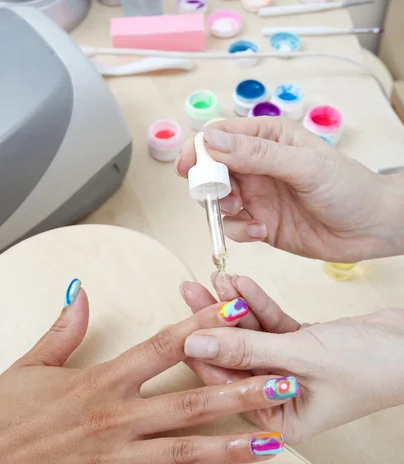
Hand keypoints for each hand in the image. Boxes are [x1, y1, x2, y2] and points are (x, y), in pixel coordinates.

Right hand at [0, 280, 286, 463]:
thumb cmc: (4, 417)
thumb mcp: (32, 365)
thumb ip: (65, 329)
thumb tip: (82, 292)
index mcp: (101, 381)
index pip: (162, 347)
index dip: (203, 327)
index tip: (237, 312)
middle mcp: (116, 417)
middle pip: (190, 400)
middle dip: (240, 390)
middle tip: (282, 381)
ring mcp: (116, 459)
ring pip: (185, 450)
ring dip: (232, 446)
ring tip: (273, 442)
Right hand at [176, 118, 403, 261]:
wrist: (370, 228)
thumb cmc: (347, 187)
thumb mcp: (303, 166)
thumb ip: (257, 155)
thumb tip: (212, 140)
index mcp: (268, 139)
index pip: (221, 136)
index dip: (200, 150)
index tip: (188, 168)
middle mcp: (258, 166)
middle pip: (213, 170)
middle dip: (210, 185)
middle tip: (224, 198)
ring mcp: (258, 196)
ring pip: (219, 200)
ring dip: (224, 210)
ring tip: (247, 213)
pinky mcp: (261, 223)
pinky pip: (234, 227)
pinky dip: (240, 231)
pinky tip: (261, 231)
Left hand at [181, 275, 403, 442]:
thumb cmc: (370, 367)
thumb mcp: (301, 358)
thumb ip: (245, 349)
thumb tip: (193, 344)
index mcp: (277, 419)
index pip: (225, 386)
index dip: (203, 353)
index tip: (182, 323)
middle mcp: (278, 397)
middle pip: (234, 356)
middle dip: (212, 323)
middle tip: (189, 292)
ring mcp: (289, 369)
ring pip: (250, 336)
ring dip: (233, 307)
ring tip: (211, 279)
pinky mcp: (300, 345)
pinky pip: (271, 324)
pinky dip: (258, 303)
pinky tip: (239, 283)